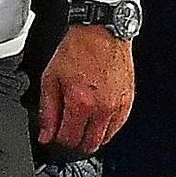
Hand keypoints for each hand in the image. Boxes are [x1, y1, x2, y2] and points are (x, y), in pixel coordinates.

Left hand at [38, 24, 136, 154]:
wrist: (102, 31)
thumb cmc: (78, 49)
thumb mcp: (51, 78)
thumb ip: (48, 111)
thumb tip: (46, 135)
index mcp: (81, 102)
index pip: (68, 139)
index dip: (58, 141)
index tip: (54, 136)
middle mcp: (102, 108)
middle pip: (88, 145)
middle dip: (74, 143)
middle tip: (66, 132)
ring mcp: (118, 106)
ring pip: (105, 139)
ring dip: (91, 137)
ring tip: (81, 123)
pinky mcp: (128, 101)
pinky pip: (117, 127)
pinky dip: (106, 128)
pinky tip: (96, 117)